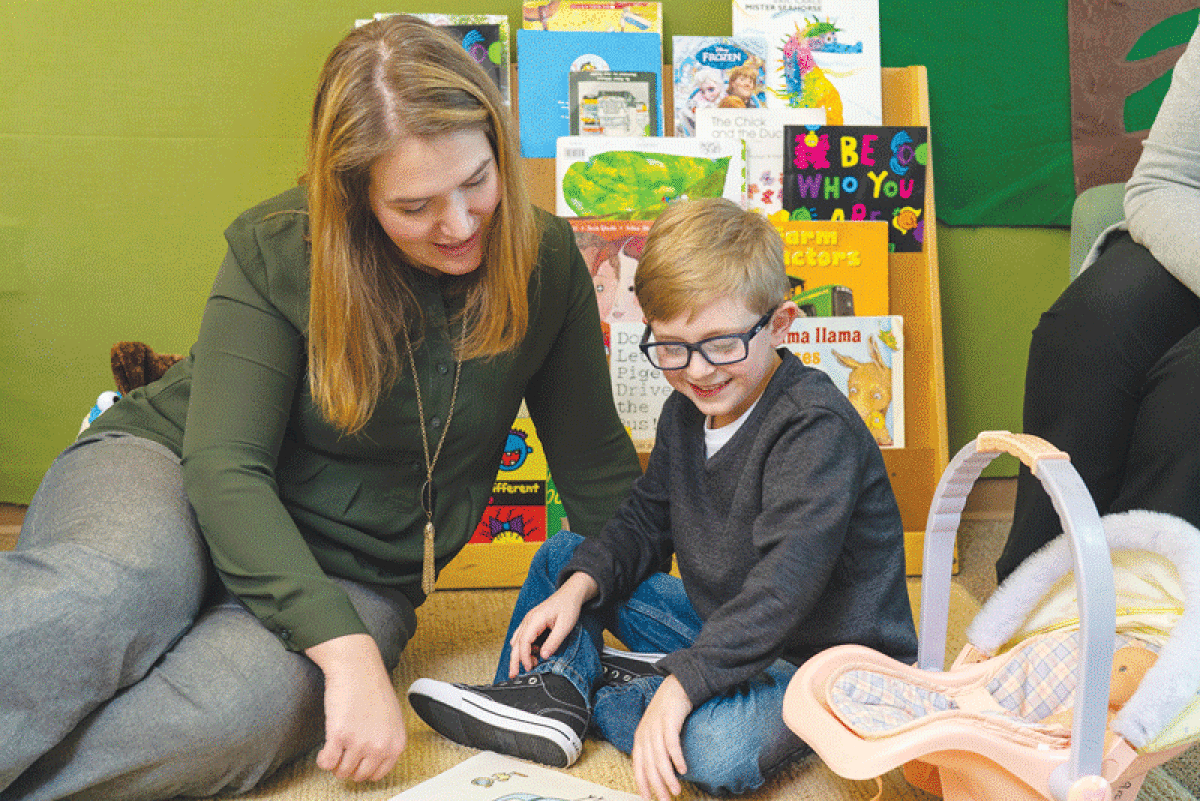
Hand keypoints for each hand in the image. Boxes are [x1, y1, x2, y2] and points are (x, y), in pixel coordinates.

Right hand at [305, 634, 406, 781]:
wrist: (357, 666)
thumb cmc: (372, 687)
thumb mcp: (392, 718)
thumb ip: (386, 741)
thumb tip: (373, 762)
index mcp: (396, 743)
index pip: (377, 774)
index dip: (363, 769)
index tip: (356, 762)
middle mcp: (380, 746)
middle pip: (358, 776)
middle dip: (348, 766)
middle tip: (343, 753)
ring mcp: (360, 742)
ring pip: (341, 772)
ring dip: (335, 762)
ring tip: (335, 747)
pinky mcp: (339, 735)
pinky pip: (326, 763)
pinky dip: (322, 760)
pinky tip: (324, 749)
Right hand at [508, 571, 597, 677]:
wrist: (570, 594)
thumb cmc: (568, 607)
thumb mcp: (565, 626)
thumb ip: (553, 642)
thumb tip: (544, 656)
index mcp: (535, 619)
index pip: (524, 642)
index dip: (525, 657)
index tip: (530, 668)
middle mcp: (528, 620)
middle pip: (516, 643)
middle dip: (514, 660)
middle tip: (513, 675)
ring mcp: (529, 620)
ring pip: (518, 640)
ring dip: (520, 654)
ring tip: (528, 666)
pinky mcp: (532, 622)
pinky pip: (523, 636)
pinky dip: (525, 647)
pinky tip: (535, 654)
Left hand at [632, 675, 691, 800]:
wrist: (676, 687)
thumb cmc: (667, 712)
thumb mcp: (655, 731)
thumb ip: (654, 749)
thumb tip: (658, 772)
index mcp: (640, 738)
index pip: (637, 766)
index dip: (642, 784)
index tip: (647, 799)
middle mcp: (645, 734)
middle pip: (649, 766)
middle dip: (657, 786)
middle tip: (665, 800)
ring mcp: (656, 727)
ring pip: (659, 758)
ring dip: (668, 777)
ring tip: (675, 790)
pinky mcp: (669, 721)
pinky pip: (671, 744)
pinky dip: (677, 758)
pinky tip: (683, 769)